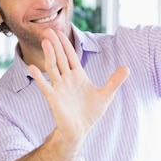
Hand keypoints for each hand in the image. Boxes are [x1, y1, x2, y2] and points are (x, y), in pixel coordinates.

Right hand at [28, 29, 129, 143]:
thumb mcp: (105, 96)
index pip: (71, 56)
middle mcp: (67, 79)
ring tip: (45, 42)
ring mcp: (59, 88)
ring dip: (49, 55)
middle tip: (48, 30)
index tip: (60, 32)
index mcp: (78, 76)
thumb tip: (128, 68)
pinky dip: (39, 77)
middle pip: (60, 58)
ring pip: (53, 68)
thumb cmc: (90, 113)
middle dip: (55, 44)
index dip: (65, 44)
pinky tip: (32, 68)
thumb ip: (114, 82)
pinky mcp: (53, 98)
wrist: (80, 130)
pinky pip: (45, 86)